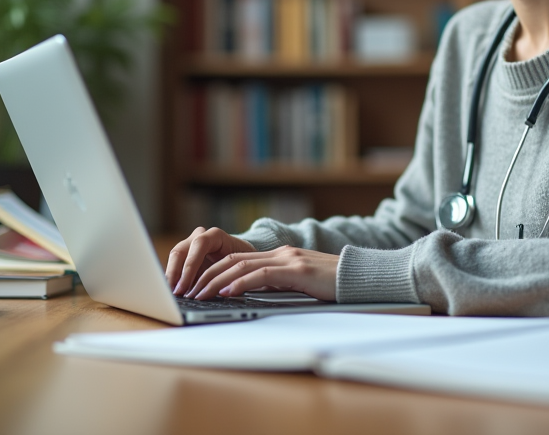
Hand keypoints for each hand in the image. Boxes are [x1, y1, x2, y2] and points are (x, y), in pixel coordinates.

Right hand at [165, 227, 254, 295]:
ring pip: (174, 259)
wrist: (242, 259)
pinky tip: (175, 294)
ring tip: (173, 296)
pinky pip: (176, 267)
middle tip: (175, 294)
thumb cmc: (242, 262)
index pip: (199, 244)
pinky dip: (174, 281)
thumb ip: (226, 276)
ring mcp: (190, 245)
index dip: (190, 266)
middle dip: (175, 274)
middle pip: (180, 252)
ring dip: (172, 279)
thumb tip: (214, 292)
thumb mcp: (238, 268)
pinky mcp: (186, 257)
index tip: (185, 286)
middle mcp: (199, 237)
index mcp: (215, 235)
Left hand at [185, 245, 338, 301]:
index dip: (214, 272)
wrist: (360, 277)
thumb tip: (254, 295)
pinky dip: (241, 283)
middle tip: (189, 291)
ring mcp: (288, 260)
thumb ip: (279, 284)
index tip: (197, 287)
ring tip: (200, 294)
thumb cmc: (333, 285)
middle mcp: (280, 254)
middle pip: (233, 261)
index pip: (237, 260)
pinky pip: (262, 275)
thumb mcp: (300, 284)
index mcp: (280, 256)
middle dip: (207, 276)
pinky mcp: (296, 270)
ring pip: (242, 266)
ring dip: (217, 281)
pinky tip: (227, 292)